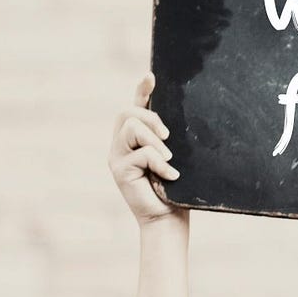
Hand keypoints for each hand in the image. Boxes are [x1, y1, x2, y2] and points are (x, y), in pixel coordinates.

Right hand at [109, 74, 184, 225]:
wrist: (168, 220)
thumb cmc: (176, 190)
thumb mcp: (175, 158)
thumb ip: (169, 141)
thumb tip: (180, 120)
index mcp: (136, 140)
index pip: (135, 107)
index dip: (141, 90)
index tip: (151, 76)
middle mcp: (121, 145)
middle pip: (128, 113)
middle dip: (150, 117)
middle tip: (168, 136)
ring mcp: (117, 157)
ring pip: (131, 128)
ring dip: (154, 141)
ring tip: (169, 160)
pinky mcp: (119, 171)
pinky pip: (141, 154)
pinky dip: (160, 164)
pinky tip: (171, 176)